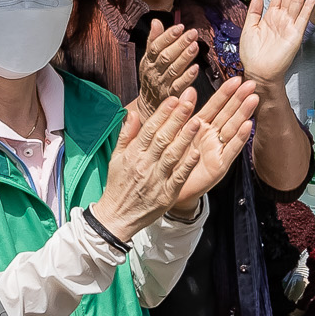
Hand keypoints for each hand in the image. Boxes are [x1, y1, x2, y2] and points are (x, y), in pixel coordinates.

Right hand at [89, 82, 257, 238]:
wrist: (117, 216)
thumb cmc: (118, 185)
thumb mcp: (116, 158)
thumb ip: (126, 135)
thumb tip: (132, 113)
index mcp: (133, 154)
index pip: (149, 129)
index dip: (163, 113)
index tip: (174, 99)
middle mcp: (144, 164)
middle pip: (162, 138)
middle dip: (177, 118)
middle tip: (190, 101)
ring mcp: (156, 179)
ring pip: (172, 155)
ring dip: (185, 138)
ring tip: (198, 121)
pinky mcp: (165, 194)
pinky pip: (178, 177)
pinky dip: (187, 165)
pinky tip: (197, 153)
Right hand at [138, 23, 201, 113]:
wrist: (148, 105)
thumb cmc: (152, 77)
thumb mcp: (149, 59)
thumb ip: (154, 40)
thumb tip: (155, 21)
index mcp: (148, 61)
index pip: (156, 47)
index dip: (168, 36)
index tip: (180, 27)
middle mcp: (154, 72)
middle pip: (166, 57)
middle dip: (180, 44)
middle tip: (192, 33)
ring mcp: (162, 84)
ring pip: (173, 69)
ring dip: (185, 57)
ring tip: (195, 46)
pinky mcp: (171, 95)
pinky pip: (179, 85)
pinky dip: (187, 77)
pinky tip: (196, 68)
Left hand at [239, 0, 314, 85]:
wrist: (258, 72)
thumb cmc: (252, 55)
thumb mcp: (248, 28)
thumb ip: (254, 11)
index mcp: (270, 16)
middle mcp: (282, 18)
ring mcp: (290, 25)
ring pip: (297, 1)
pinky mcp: (295, 35)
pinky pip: (303, 17)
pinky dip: (308, 6)